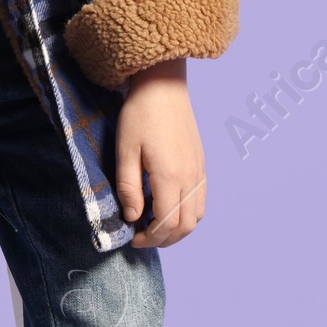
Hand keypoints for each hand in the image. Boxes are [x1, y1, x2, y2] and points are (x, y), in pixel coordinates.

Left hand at [114, 59, 205, 247]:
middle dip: (164, 239)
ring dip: (178, 229)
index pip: (166, 223)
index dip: (149, 238)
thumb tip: (132, 217)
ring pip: (197, 216)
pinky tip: (169, 207)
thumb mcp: (125, 150)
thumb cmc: (139, 115)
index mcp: (170, 176)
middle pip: (185, 226)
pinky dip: (188, 213)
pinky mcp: (201, 163)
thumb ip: (128, 187)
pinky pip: (201, 200)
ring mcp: (199, 170)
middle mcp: (190, 177)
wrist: (163, 87)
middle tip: (142, 238)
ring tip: (155, 226)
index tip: (132, 238)